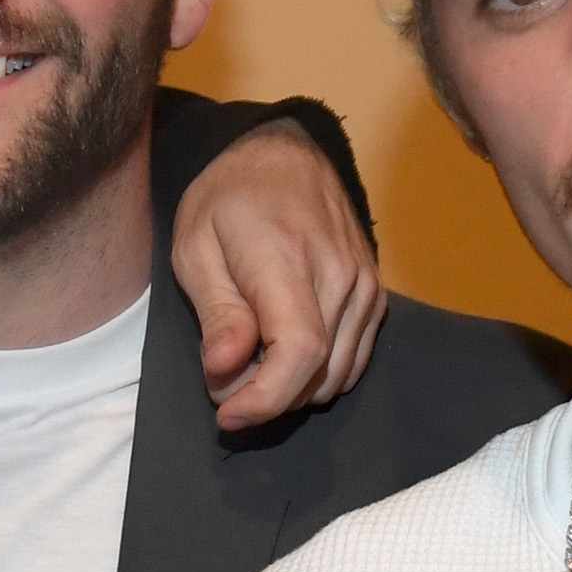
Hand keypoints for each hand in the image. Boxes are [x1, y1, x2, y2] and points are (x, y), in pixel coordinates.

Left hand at [172, 124, 386, 429]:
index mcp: (288, 259)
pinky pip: (352, 363)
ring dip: (290, 389)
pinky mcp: (376, 297)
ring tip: (250, 360)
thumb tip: (227, 369)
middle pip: (315, 376)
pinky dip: (316, 375)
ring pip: (336, 377)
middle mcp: (340, 276)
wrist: (284, 155)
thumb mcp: (195, 247)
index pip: (298, 352)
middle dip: (264, 397)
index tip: (227, 416)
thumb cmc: (228, 200)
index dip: (263, 399)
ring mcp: (366, 287)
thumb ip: (216, 312)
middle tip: (224, 377)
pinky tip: (282, 353)